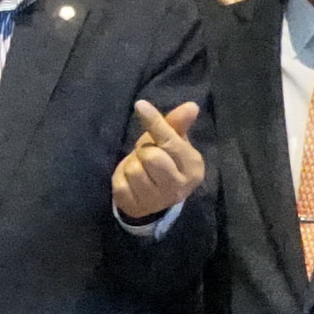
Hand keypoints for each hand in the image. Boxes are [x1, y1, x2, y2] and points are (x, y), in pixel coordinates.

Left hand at [112, 98, 207, 220]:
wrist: (155, 196)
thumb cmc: (165, 161)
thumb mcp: (173, 141)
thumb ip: (177, 124)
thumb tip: (191, 106)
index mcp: (193, 167)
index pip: (171, 141)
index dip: (155, 122)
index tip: (140, 105)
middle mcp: (179, 187)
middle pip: (151, 156)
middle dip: (144, 150)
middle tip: (147, 154)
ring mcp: (158, 201)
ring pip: (134, 170)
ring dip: (132, 164)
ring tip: (140, 168)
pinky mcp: (137, 207)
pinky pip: (120, 185)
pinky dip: (121, 178)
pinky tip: (130, 181)